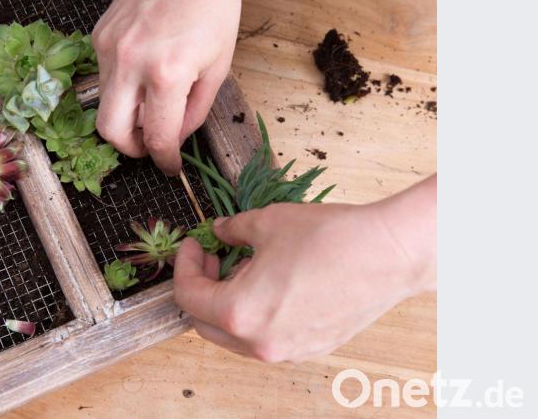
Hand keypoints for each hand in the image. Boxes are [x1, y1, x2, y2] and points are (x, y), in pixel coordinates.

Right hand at [92, 0, 240, 173]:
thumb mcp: (219, 64)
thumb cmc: (213, 4)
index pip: (158, 137)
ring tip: (152, 108)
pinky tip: (143, 74)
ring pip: (104, 105)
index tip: (170, 165)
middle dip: (131, 149)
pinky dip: (122, 89)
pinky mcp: (99, 36)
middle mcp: (131, 63)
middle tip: (151, 145)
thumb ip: (196, 110)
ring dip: (126, 118)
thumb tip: (177, 137)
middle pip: (111, 132)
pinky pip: (105, 77)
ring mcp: (109, 48)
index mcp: (168, 72)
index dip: (165, 160)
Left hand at [173, 175, 436, 362]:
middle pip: (205, 323)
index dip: (183, 265)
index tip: (193, 244)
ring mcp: (287, 351)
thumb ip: (231, 231)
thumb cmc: (330, 237)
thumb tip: (218, 232)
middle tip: (213, 257)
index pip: (188, 296)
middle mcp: (260, 343)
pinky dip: (256, 314)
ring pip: (236, 335)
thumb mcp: (266, 222)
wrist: (389, 253)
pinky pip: (267, 337)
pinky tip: (272, 283)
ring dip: (229, 303)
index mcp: (240, 313)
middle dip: (201, 288)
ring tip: (246, 266)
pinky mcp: (310, 348)